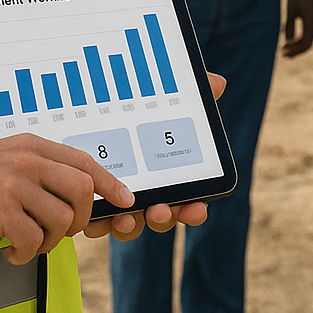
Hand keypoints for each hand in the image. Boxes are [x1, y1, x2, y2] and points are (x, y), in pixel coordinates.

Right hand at [0, 133, 135, 264]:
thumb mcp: (8, 156)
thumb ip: (39, 167)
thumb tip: (75, 191)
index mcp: (34, 146)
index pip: (86, 161)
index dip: (110, 182)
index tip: (124, 199)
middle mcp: (29, 160)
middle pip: (82, 190)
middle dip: (81, 218)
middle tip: (64, 232)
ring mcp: (14, 183)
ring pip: (60, 218)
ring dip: (50, 240)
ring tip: (29, 242)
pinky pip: (32, 238)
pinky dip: (27, 252)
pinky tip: (12, 250)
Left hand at [84, 71, 225, 241]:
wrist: (101, 103)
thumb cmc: (148, 105)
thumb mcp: (172, 95)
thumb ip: (196, 92)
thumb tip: (217, 85)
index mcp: (172, 176)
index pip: (189, 201)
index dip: (194, 210)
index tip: (197, 209)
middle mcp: (149, 193)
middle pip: (161, 217)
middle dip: (163, 218)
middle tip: (160, 210)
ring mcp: (122, 199)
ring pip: (131, 224)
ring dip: (130, 227)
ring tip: (126, 218)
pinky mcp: (95, 198)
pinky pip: (99, 220)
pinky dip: (100, 224)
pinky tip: (97, 219)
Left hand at [282, 0, 312, 56]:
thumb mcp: (290, 10)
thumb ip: (289, 26)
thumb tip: (288, 41)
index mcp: (311, 22)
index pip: (305, 43)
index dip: (294, 50)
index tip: (283, 52)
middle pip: (308, 44)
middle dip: (296, 51)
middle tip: (283, 55)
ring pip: (309, 40)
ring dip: (298, 46)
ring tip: (286, 49)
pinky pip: (309, 34)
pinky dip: (301, 39)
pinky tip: (291, 41)